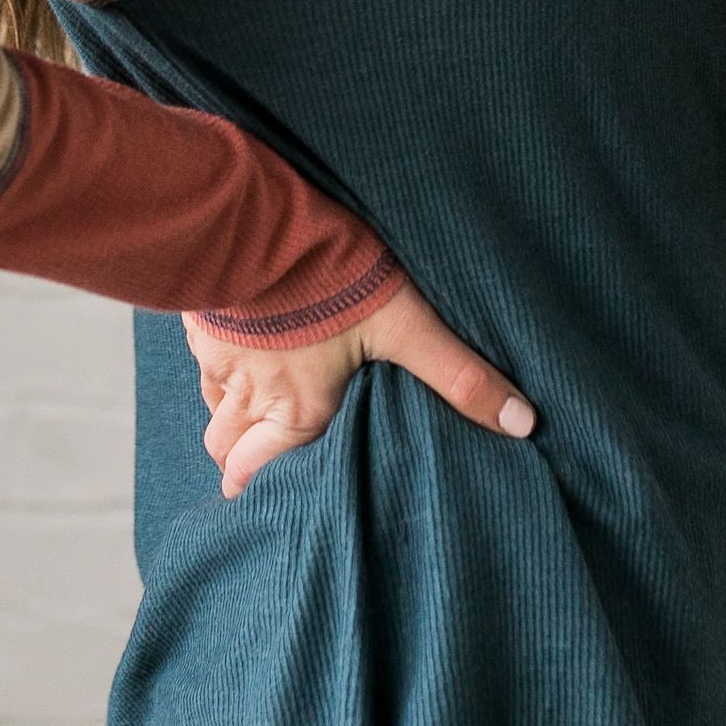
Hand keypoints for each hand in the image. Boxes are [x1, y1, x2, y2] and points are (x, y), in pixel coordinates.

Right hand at [182, 281, 535, 500]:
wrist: (256, 220)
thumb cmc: (329, 276)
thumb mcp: (405, 323)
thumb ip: (458, 375)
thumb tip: (522, 423)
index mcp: (298, 412)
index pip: (257, 477)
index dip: (259, 496)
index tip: (271, 505)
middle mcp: (252, 396)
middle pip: (226, 452)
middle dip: (240, 466)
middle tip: (261, 467)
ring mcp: (220, 357)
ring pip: (214, 407)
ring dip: (232, 416)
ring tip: (259, 410)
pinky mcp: (204, 319)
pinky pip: (203, 360)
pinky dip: (220, 366)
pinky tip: (244, 348)